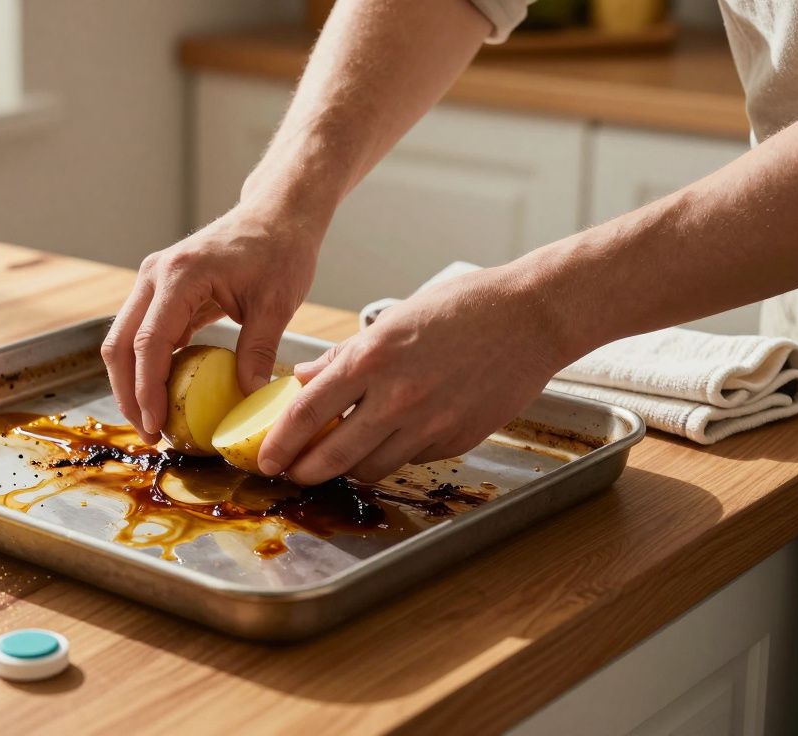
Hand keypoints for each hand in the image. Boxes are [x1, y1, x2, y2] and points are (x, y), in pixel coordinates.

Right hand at [102, 204, 323, 442]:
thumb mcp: (277, 302)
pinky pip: (142, 336)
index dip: (147, 390)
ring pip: (123, 342)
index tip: (156, 425)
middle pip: (120, 345)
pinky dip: (146, 368)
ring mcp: (152, 283)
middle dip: (128, 394)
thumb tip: (248, 398)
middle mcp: (154, 276)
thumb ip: (258, 350)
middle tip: (151, 434)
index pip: (150, 342)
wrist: (275, 215)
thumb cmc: (279, 250)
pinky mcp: (160, 293)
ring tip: (154, 422)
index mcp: (180, 275)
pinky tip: (164, 397)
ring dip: (131, 383)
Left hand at [257, 267, 569, 483]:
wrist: (532, 318)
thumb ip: (345, 356)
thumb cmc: (463, 308)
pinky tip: (395, 436)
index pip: (309, 413)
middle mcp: (397, 397)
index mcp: (373, 359)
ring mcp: (429, 424)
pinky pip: (410, 460)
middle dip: (304, 471)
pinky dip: (394, 454)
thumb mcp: (392, 320)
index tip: (265, 459)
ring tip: (340, 456)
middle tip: (292, 473)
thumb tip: (304, 380)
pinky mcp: (456, 441)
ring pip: (371, 468)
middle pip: (333, 457)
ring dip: (349, 468)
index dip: (280, 442)